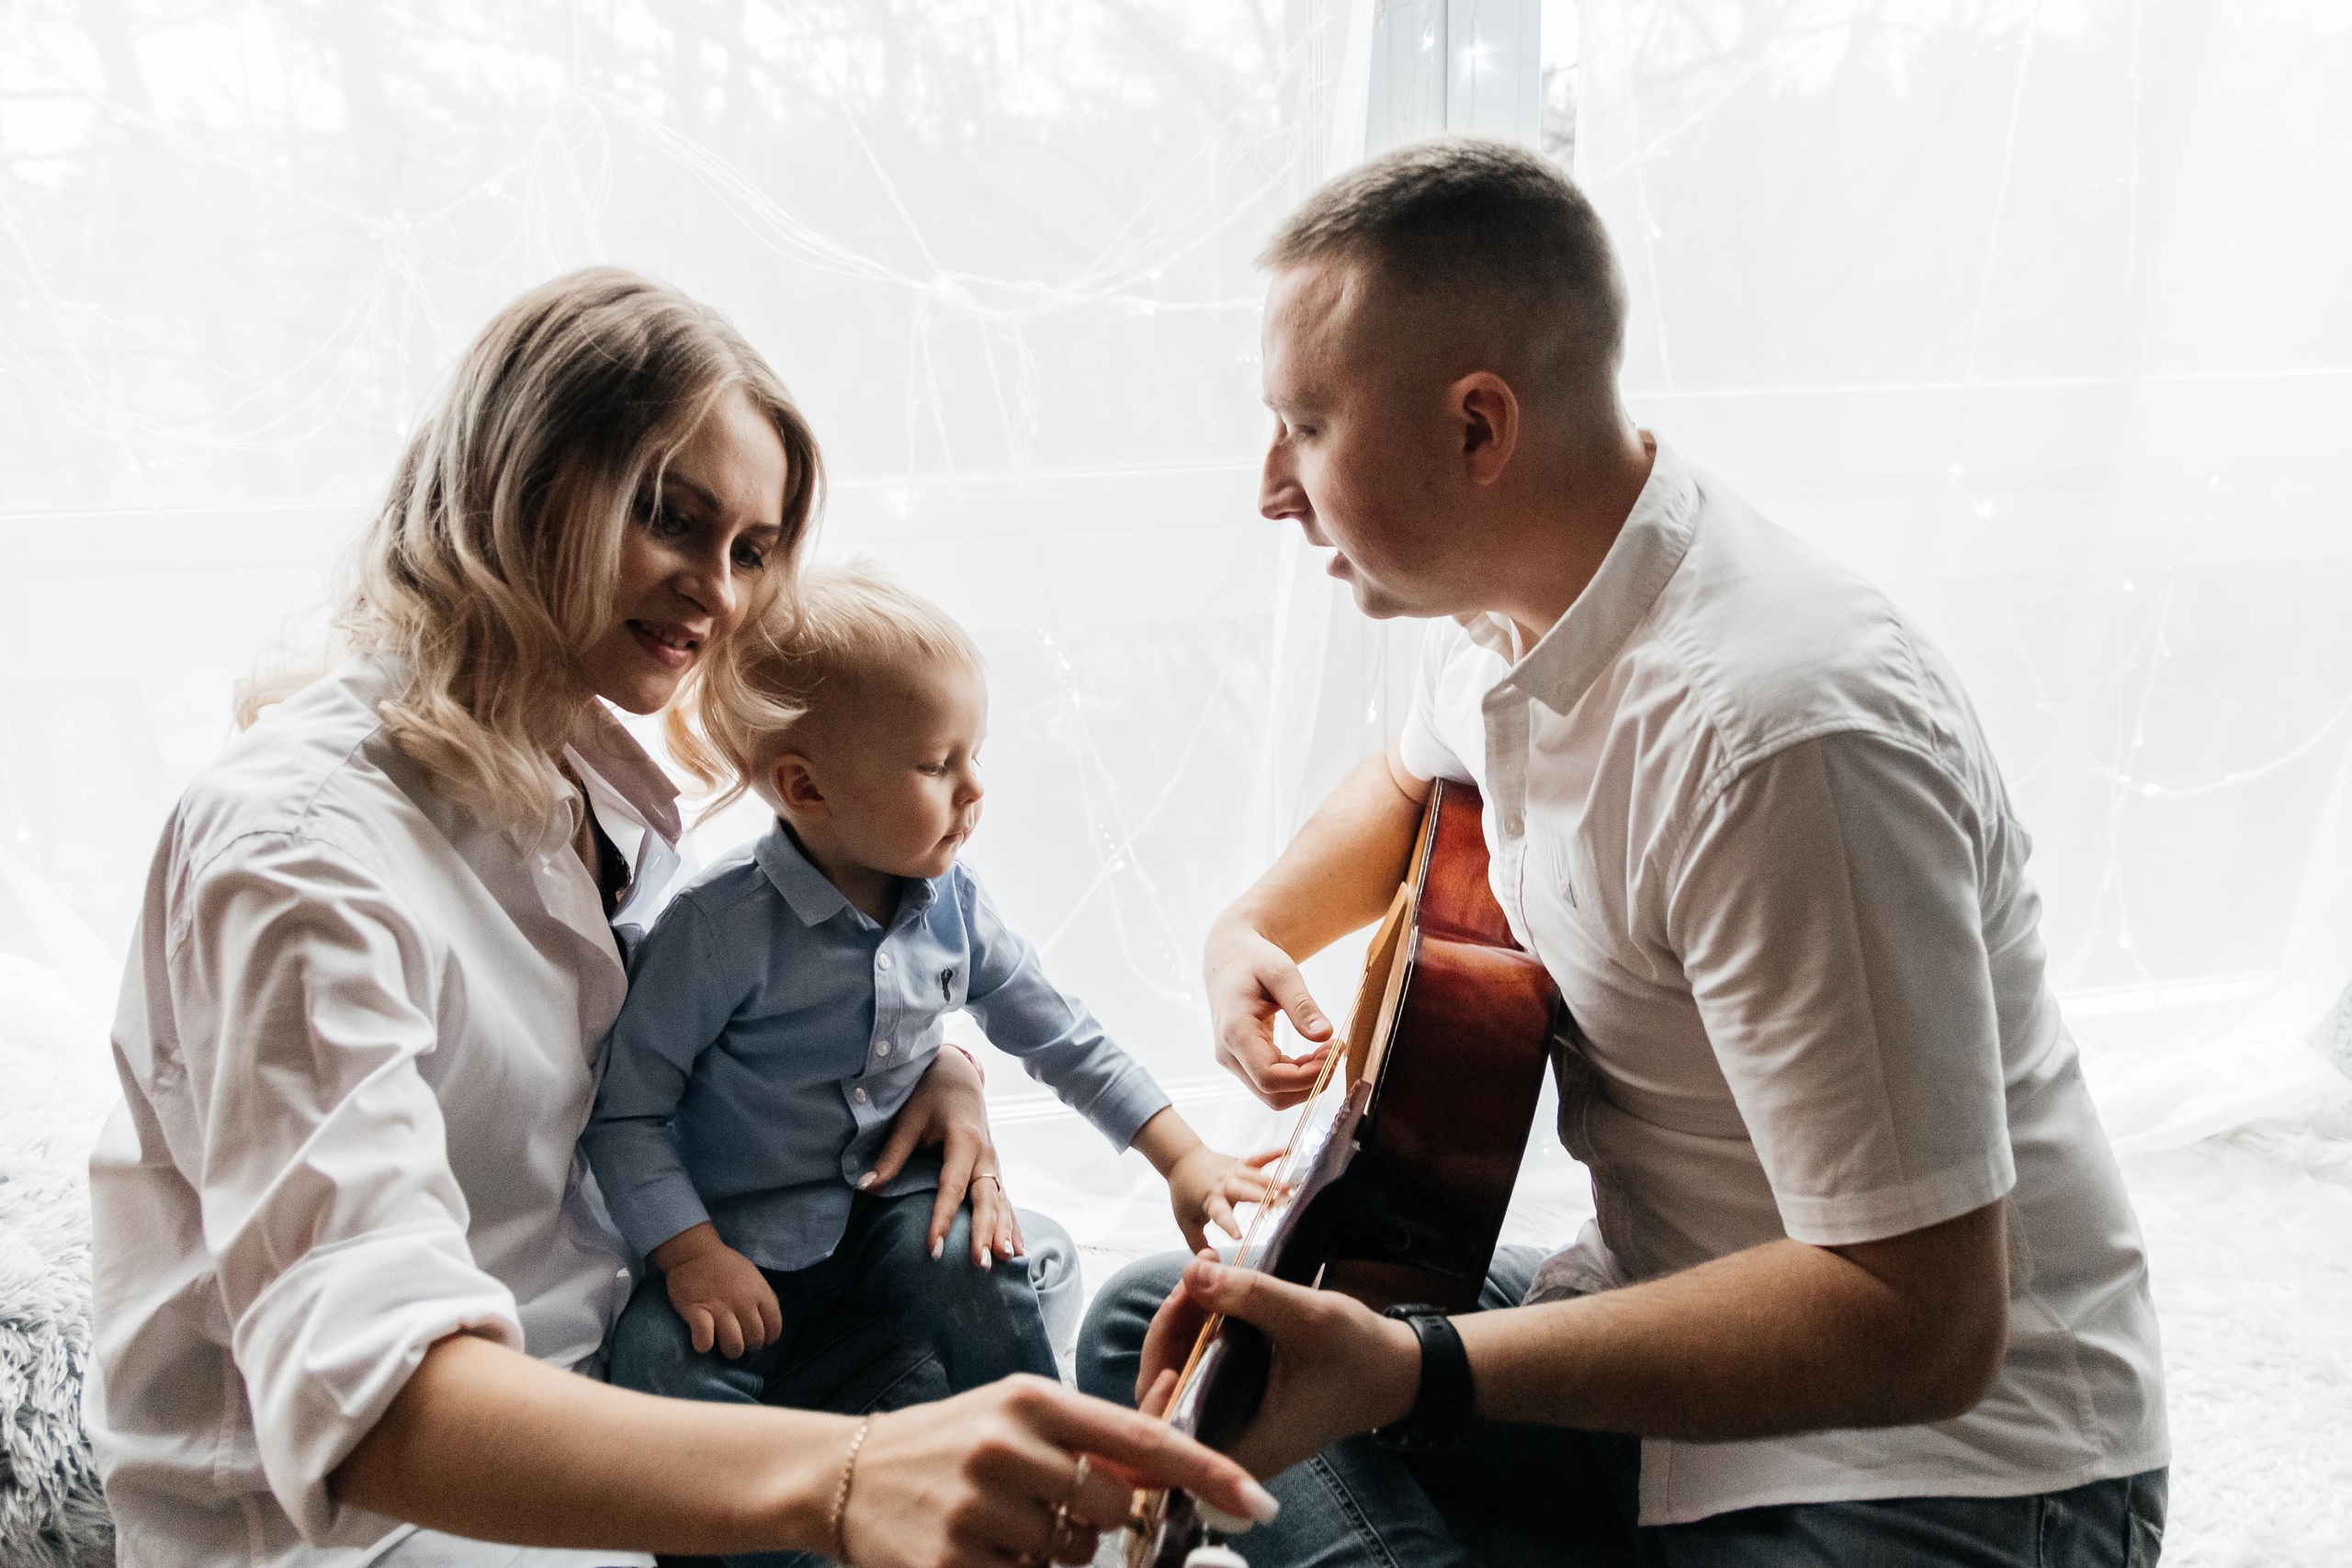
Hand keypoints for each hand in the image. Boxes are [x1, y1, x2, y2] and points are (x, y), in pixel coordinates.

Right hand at [651, 1225, 780, 1357]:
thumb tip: (770, 1323)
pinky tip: (703, 1342)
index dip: (767, 1338)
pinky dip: (704, 1345)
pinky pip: (705, 1340)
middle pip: (754, 1340)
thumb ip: (763, 1297)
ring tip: (722, 1344)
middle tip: (737, 1340)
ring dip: (729, 1350)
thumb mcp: (753, 1277)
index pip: (774, 1327)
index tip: (759, 1339)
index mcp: (759, 1293)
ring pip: (734, 1346)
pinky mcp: (697, 1312)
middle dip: (748, 1346)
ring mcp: (720, 1308)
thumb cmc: (724, 1266)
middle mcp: (743, 1302)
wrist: (694, 1251)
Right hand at [838, 1374, 1280, 1567]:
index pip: (1142, 1440)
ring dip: (1048, 1551)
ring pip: (1068, 1555)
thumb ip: (1086, 1438)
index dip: (1207, 1474)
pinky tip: (978, 1549)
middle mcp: (1006, 1446)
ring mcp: (975, 1508)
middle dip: (1093, 1521)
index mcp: (1033, 1399)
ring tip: (1000, 1524)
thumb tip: (1168, 1471)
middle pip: (1109, 1511)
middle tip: (1045, 1506)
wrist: (844, 1471)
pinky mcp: (949, 1563)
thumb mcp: (1016, 1413)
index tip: (1257, 1503)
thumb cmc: (950, 1441)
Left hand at [866, 1044, 1023, 1267]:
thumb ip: (892, 1155)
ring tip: (1004, 1262)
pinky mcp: (994, 1170)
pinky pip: (1006, 1201)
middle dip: (985, 1233)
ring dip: (1004, 1233)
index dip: (942, 1217)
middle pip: (986, 1199)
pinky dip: (1013, 1226)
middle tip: (979, 1264)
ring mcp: (993, 1163)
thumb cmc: (931, 1094)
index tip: (933, 1246)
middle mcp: (985, 1155)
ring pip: (1001, 1203)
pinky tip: (1017, 1251)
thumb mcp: (909, 1120)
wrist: (957, 1075)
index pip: (952, 1187)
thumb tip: (865, 1186)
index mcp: (964, 1141)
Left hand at [1136, 1252, 1419, 1479]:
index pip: (1169, 1431)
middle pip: (1164, 1399)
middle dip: (1170, 1334)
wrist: (1395, 1371)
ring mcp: (1231, 1427)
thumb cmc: (1360, 1353)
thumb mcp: (1309, 1317)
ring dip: (1182, 1328)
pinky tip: (1208, 1295)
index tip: (1175, 1323)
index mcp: (1245, 1446)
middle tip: (1191, 1280)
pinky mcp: (1236, 1406)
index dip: (1157, 1383)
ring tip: (1200, 1276)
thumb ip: (1252, 1296)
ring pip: (1178, 1382)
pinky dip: (1197, 1334)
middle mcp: (1230, 1446)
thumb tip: (1191, 1272)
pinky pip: (1198, 1373)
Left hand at [1165, 1145, 1282, 1255]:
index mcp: (1211, 1201)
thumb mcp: (1185, 1222)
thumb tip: (1210, 1261)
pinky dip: (1273, 1153)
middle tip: (1277, 1202)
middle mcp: (1224, 1185)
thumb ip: (1197, 1245)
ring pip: (1254, 1176)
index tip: (1239, 1236)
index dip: (1229, 1225)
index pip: (1220, 1215)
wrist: (1182, 1160)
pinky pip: (1258, 1158)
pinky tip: (1288, 1150)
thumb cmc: (1185, 1195)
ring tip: (1288, 1188)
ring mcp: (1233, 1172)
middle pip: (1242, 1190)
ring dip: (1271, 1181)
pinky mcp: (1240, 1163)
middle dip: (1259, 1196)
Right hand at [1203, 919, 1334, 1108]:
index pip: (1270, 1078)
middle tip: (1336, 1051)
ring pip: (1274, 1094)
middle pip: (1273, 1095)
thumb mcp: (1282, 973)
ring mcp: (1234, 1061)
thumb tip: (1325, 1034)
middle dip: (1311, 1082)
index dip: (1307, 1077)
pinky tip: (1314, 1055)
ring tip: (1329, 1051)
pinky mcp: (1243, 1062)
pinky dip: (1299, 1076)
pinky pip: (1273, 1083)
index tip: (1335, 1053)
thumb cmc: (1254, 961)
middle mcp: (1229, 1054)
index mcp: (1235, 1032)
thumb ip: (1302, 1005)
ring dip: (1307, 1081)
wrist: (1229, 959)